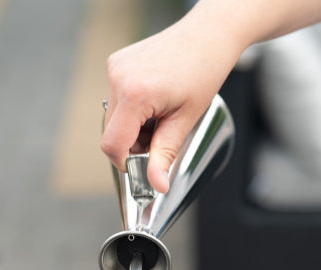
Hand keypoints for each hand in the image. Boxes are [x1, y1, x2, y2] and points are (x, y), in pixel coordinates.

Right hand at [100, 19, 241, 192]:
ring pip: (113, 116)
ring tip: (160, 114)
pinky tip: (154, 99)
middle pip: (111, 131)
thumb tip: (156, 185)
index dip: (126, 162)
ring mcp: (115, 67)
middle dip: (133, 142)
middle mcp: (119, 78)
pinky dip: (132, 107)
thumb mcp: (186, 120)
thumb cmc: (204, 70)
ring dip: (133, 125)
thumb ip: (165, 154)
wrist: (209, 35)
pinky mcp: (116, 62)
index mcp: (135, 94)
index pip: (112, 145)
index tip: (143, 165)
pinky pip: (117, 97)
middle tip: (161, 133)